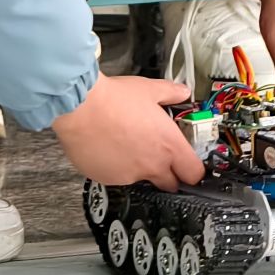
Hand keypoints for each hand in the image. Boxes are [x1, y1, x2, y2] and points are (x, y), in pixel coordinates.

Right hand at [53, 75, 205, 191]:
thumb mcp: (149, 90)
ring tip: (126, 144)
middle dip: (168, 175)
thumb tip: (181, 92)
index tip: (189, 166)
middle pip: (170, 184)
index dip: (193, 171)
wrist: (80, 107)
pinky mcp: (106, 178)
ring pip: (140, 179)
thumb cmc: (114, 99)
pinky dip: (115, 167)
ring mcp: (128, 175)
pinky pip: (116, 177)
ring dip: (138, 168)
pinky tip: (108, 147)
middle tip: (159, 157)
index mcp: (169, 146)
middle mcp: (152, 166)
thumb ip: (171, 93)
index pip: (194, 174)